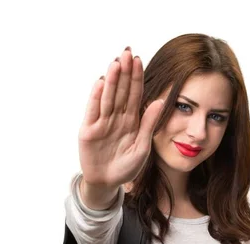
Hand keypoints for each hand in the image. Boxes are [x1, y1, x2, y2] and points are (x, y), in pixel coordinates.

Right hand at [78, 47, 164, 187]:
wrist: (108, 184)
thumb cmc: (127, 167)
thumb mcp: (142, 147)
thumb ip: (149, 124)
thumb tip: (160, 101)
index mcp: (131, 120)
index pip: (134, 94)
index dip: (136, 78)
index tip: (139, 60)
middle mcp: (116, 117)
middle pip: (120, 91)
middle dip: (124, 72)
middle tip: (127, 52)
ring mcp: (102, 122)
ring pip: (108, 97)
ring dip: (111, 80)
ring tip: (115, 63)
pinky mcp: (88, 130)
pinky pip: (93, 110)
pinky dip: (96, 97)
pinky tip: (101, 82)